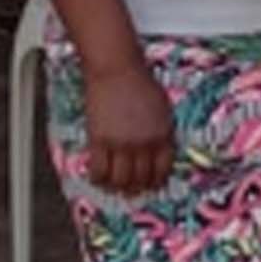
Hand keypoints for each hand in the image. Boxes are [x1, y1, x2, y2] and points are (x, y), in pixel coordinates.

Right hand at [84, 63, 173, 197]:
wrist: (117, 70)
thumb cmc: (140, 82)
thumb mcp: (162, 108)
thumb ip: (161, 130)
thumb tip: (160, 149)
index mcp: (163, 134)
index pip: (162, 169)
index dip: (156, 181)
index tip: (151, 185)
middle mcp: (144, 143)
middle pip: (141, 178)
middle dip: (136, 188)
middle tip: (131, 191)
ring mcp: (121, 144)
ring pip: (120, 180)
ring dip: (117, 187)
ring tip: (114, 187)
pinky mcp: (100, 141)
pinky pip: (99, 170)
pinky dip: (98, 178)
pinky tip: (97, 177)